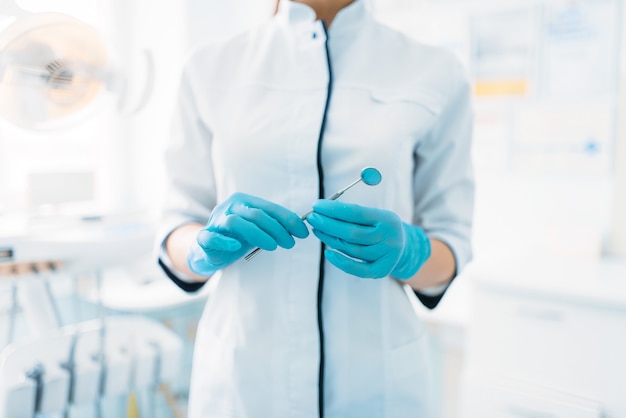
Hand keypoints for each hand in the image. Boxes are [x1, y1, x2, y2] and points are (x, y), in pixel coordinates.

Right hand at [187, 193, 308, 274]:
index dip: (288, 219)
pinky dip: (224, 240)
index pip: (269, 208)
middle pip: (256, 214)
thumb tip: (301, 228)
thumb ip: (274, 226)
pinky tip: (236, 246)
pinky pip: (212, 237)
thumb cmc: (238, 236)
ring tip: (273, 247)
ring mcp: (216, 221)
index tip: (303, 233)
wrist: (210, 249)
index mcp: (244, 201)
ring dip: (258, 234)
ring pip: (236, 223)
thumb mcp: (258, 229)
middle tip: (290, 243)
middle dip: (277, 229)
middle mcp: (229, 207)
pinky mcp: (204, 237)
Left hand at [305, 199, 430, 278]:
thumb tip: (324, 210)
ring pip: (351, 248)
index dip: (334, 209)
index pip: (356, 213)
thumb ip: (354, 214)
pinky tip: (327, 252)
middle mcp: (388, 238)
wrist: (404, 247)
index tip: (317, 205)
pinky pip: (357, 268)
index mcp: (387, 219)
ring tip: (317, 229)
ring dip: (330, 239)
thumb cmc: (381, 227)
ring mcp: (386, 256)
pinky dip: (341, 262)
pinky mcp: (381, 271)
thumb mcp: (375, 215)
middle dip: (328, 224)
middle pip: (351, 232)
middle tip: (312, 217)